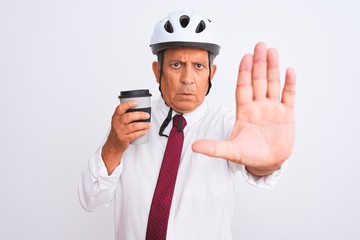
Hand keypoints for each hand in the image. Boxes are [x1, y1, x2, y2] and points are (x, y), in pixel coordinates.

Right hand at [102, 101, 150, 173]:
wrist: (113, 144)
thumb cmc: (118, 130)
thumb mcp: (118, 121)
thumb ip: (126, 115)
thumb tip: (142, 110)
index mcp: (116, 117)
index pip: (120, 108)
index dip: (128, 104)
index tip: (136, 103)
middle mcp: (117, 123)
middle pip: (129, 117)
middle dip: (140, 115)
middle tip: (147, 115)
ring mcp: (120, 131)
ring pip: (133, 126)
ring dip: (143, 125)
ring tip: (149, 124)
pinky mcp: (124, 139)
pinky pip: (134, 135)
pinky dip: (141, 132)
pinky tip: (145, 131)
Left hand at [192, 42, 295, 175]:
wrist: (267, 163)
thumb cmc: (249, 155)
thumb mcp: (231, 151)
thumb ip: (214, 148)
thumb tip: (195, 147)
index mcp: (244, 111)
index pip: (243, 87)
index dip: (244, 73)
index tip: (245, 57)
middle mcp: (258, 106)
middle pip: (258, 81)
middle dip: (259, 64)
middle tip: (260, 45)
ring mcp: (272, 109)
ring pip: (273, 84)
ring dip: (273, 68)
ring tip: (272, 51)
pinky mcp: (286, 115)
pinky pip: (288, 96)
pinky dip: (289, 84)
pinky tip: (289, 71)